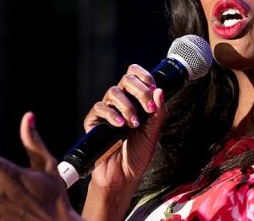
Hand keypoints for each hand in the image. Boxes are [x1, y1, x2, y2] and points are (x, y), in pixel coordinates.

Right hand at [80, 64, 166, 218]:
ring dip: (127, 106)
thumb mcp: (153, 132)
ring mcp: (107, 111)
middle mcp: (121, 102)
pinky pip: (99, 108)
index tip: (153, 88)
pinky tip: (120, 125)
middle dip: (140, 91)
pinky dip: (111, 114)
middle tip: (148, 108)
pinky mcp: (94, 122)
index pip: (136, 76)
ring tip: (134, 123)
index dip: (144, 76)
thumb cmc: (138, 154)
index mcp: (136, 101)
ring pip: (113, 92)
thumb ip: (158, 112)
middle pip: (125, 79)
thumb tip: (159, 90)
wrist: (123, 176)